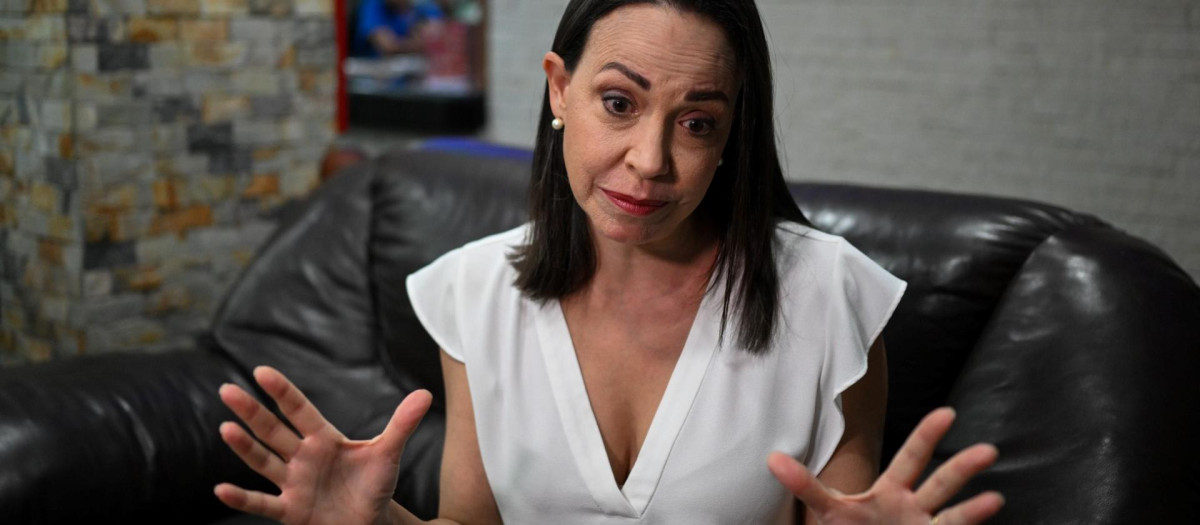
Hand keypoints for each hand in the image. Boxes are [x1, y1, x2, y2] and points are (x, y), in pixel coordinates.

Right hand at [214, 366, 432, 524]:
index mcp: (323, 438)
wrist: (370, 522)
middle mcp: (302, 457)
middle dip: (252, 412)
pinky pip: (262, 503)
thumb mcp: (388, 454)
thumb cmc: (374, 484)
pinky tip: (221, 489)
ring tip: (225, 428)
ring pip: (264, 462)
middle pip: (273, 430)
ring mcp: (293, 483)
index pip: (299, 410)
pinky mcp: (290, 511)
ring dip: (244, 447)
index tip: (261, 371)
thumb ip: (402, 424)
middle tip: (227, 390)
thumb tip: (425, 394)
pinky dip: (242, 498)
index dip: (282, 392)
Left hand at [768, 408, 1003, 524]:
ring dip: (974, 506)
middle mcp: (913, 507)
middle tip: (987, 450)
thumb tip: (771, 457)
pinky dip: (970, 521)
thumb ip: (804, 484)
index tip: (948, 412)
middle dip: (961, 466)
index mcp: (890, 491)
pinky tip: (990, 508)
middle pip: (939, 481)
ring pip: (952, 514)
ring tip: (996, 498)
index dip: (928, 435)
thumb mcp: (826, 510)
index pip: (912, 457)